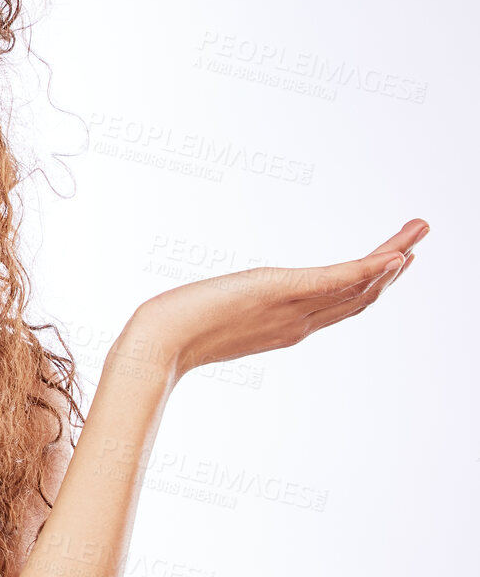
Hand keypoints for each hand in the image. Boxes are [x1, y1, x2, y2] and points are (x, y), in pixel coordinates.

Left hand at [129, 218, 429, 376]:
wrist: (157, 345)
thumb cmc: (171, 333)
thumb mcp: (209, 315)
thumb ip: (223, 312)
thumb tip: (215, 304)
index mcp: (286, 327)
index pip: (341, 305)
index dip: (373, 285)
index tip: (394, 261)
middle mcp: (298, 322)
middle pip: (360, 295)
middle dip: (394, 267)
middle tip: (420, 239)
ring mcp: (293, 310)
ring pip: (358, 286)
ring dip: (394, 257)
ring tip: (420, 231)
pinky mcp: (282, 293)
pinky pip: (336, 281)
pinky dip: (369, 268)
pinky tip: (395, 254)